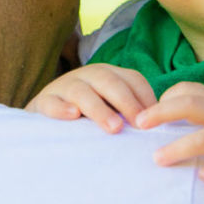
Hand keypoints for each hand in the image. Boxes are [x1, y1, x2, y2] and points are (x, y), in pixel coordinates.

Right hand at [25, 63, 155, 132]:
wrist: (43, 117)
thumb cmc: (86, 117)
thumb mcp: (109, 110)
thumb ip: (130, 114)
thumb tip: (160, 129)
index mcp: (109, 75)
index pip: (132, 79)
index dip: (145, 97)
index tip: (156, 120)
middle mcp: (88, 76)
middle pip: (109, 81)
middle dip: (126, 102)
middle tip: (138, 124)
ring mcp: (64, 87)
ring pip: (82, 91)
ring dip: (99, 109)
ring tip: (114, 128)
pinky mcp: (43, 101)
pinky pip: (51, 102)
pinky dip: (61, 108)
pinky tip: (72, 115)